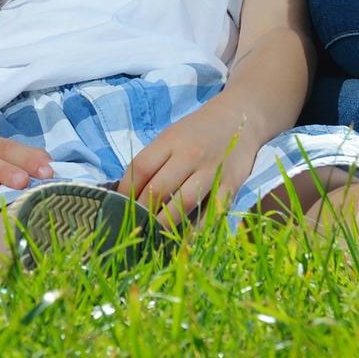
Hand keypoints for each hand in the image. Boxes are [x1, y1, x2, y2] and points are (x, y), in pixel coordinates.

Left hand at [119, 99, 262, 229]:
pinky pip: (211, 212)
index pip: (140, 168)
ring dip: (164, 223)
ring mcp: (212, 171)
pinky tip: (183, 240)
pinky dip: (196, 229)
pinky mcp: (231, 185)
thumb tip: (129, 194)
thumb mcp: (172, 136)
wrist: (241, 117)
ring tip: (153, 236)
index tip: (117, 207)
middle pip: (159, 188)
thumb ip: (154, 160)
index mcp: (171, 141)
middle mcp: (190, 154)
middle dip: (142, 212)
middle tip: (134, 226)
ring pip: (183, 203)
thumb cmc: (198, 131)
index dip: (125, 191)